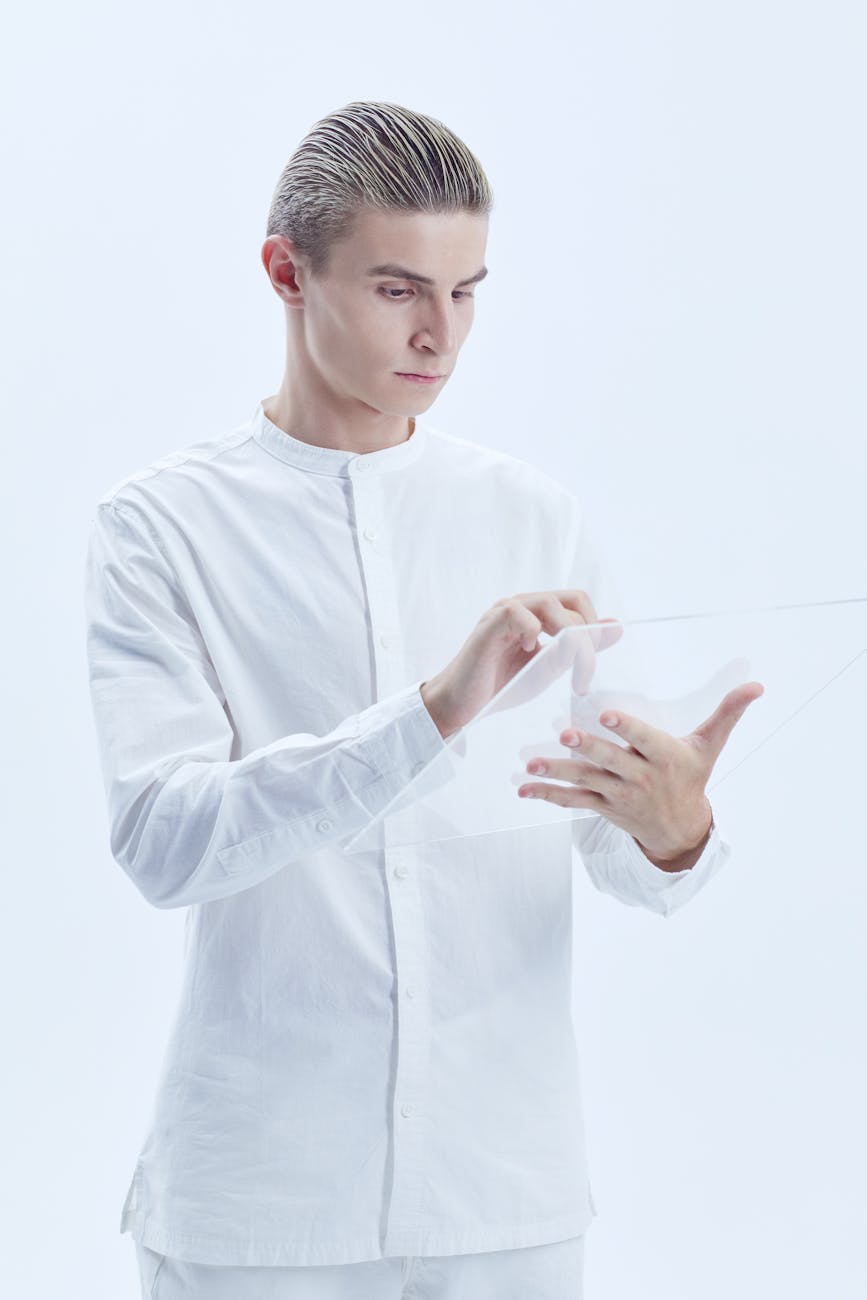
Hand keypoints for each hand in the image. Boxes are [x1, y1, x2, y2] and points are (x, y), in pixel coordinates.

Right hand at [420, 589, 620, 738]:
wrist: (461, 704)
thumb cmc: (500, 684)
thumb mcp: (550, 666)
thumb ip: (579, 647)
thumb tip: (616, 627)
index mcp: (538, 612)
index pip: (579, 602)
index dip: (594, 630)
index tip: (589, 669)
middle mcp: (523, 605)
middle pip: (574, 601)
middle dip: (588, 640)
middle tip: (584, 676)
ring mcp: (504, 612)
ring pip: (552, 606)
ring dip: (570, 642)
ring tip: (567, 672)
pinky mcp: (489, 625)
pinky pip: (519, 613)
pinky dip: (532, 633)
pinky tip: (528, 654)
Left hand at [518, 681, 764, 864]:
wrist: (680, 829)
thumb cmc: (692, 775)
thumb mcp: (710, 745)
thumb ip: (728, 712)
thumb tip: (757, 684)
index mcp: (666, 757)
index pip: (644, 739)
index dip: (625, 728)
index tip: (605, 715)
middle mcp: (642, 778)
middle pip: (610, 760)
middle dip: (587, 748)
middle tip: (564, 734)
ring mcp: (620, 795)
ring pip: (586, 781)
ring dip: (557, 771)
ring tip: (532, 763)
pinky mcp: (603, 808)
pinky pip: (573, 801)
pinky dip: (548, 794)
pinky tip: (524, 788)